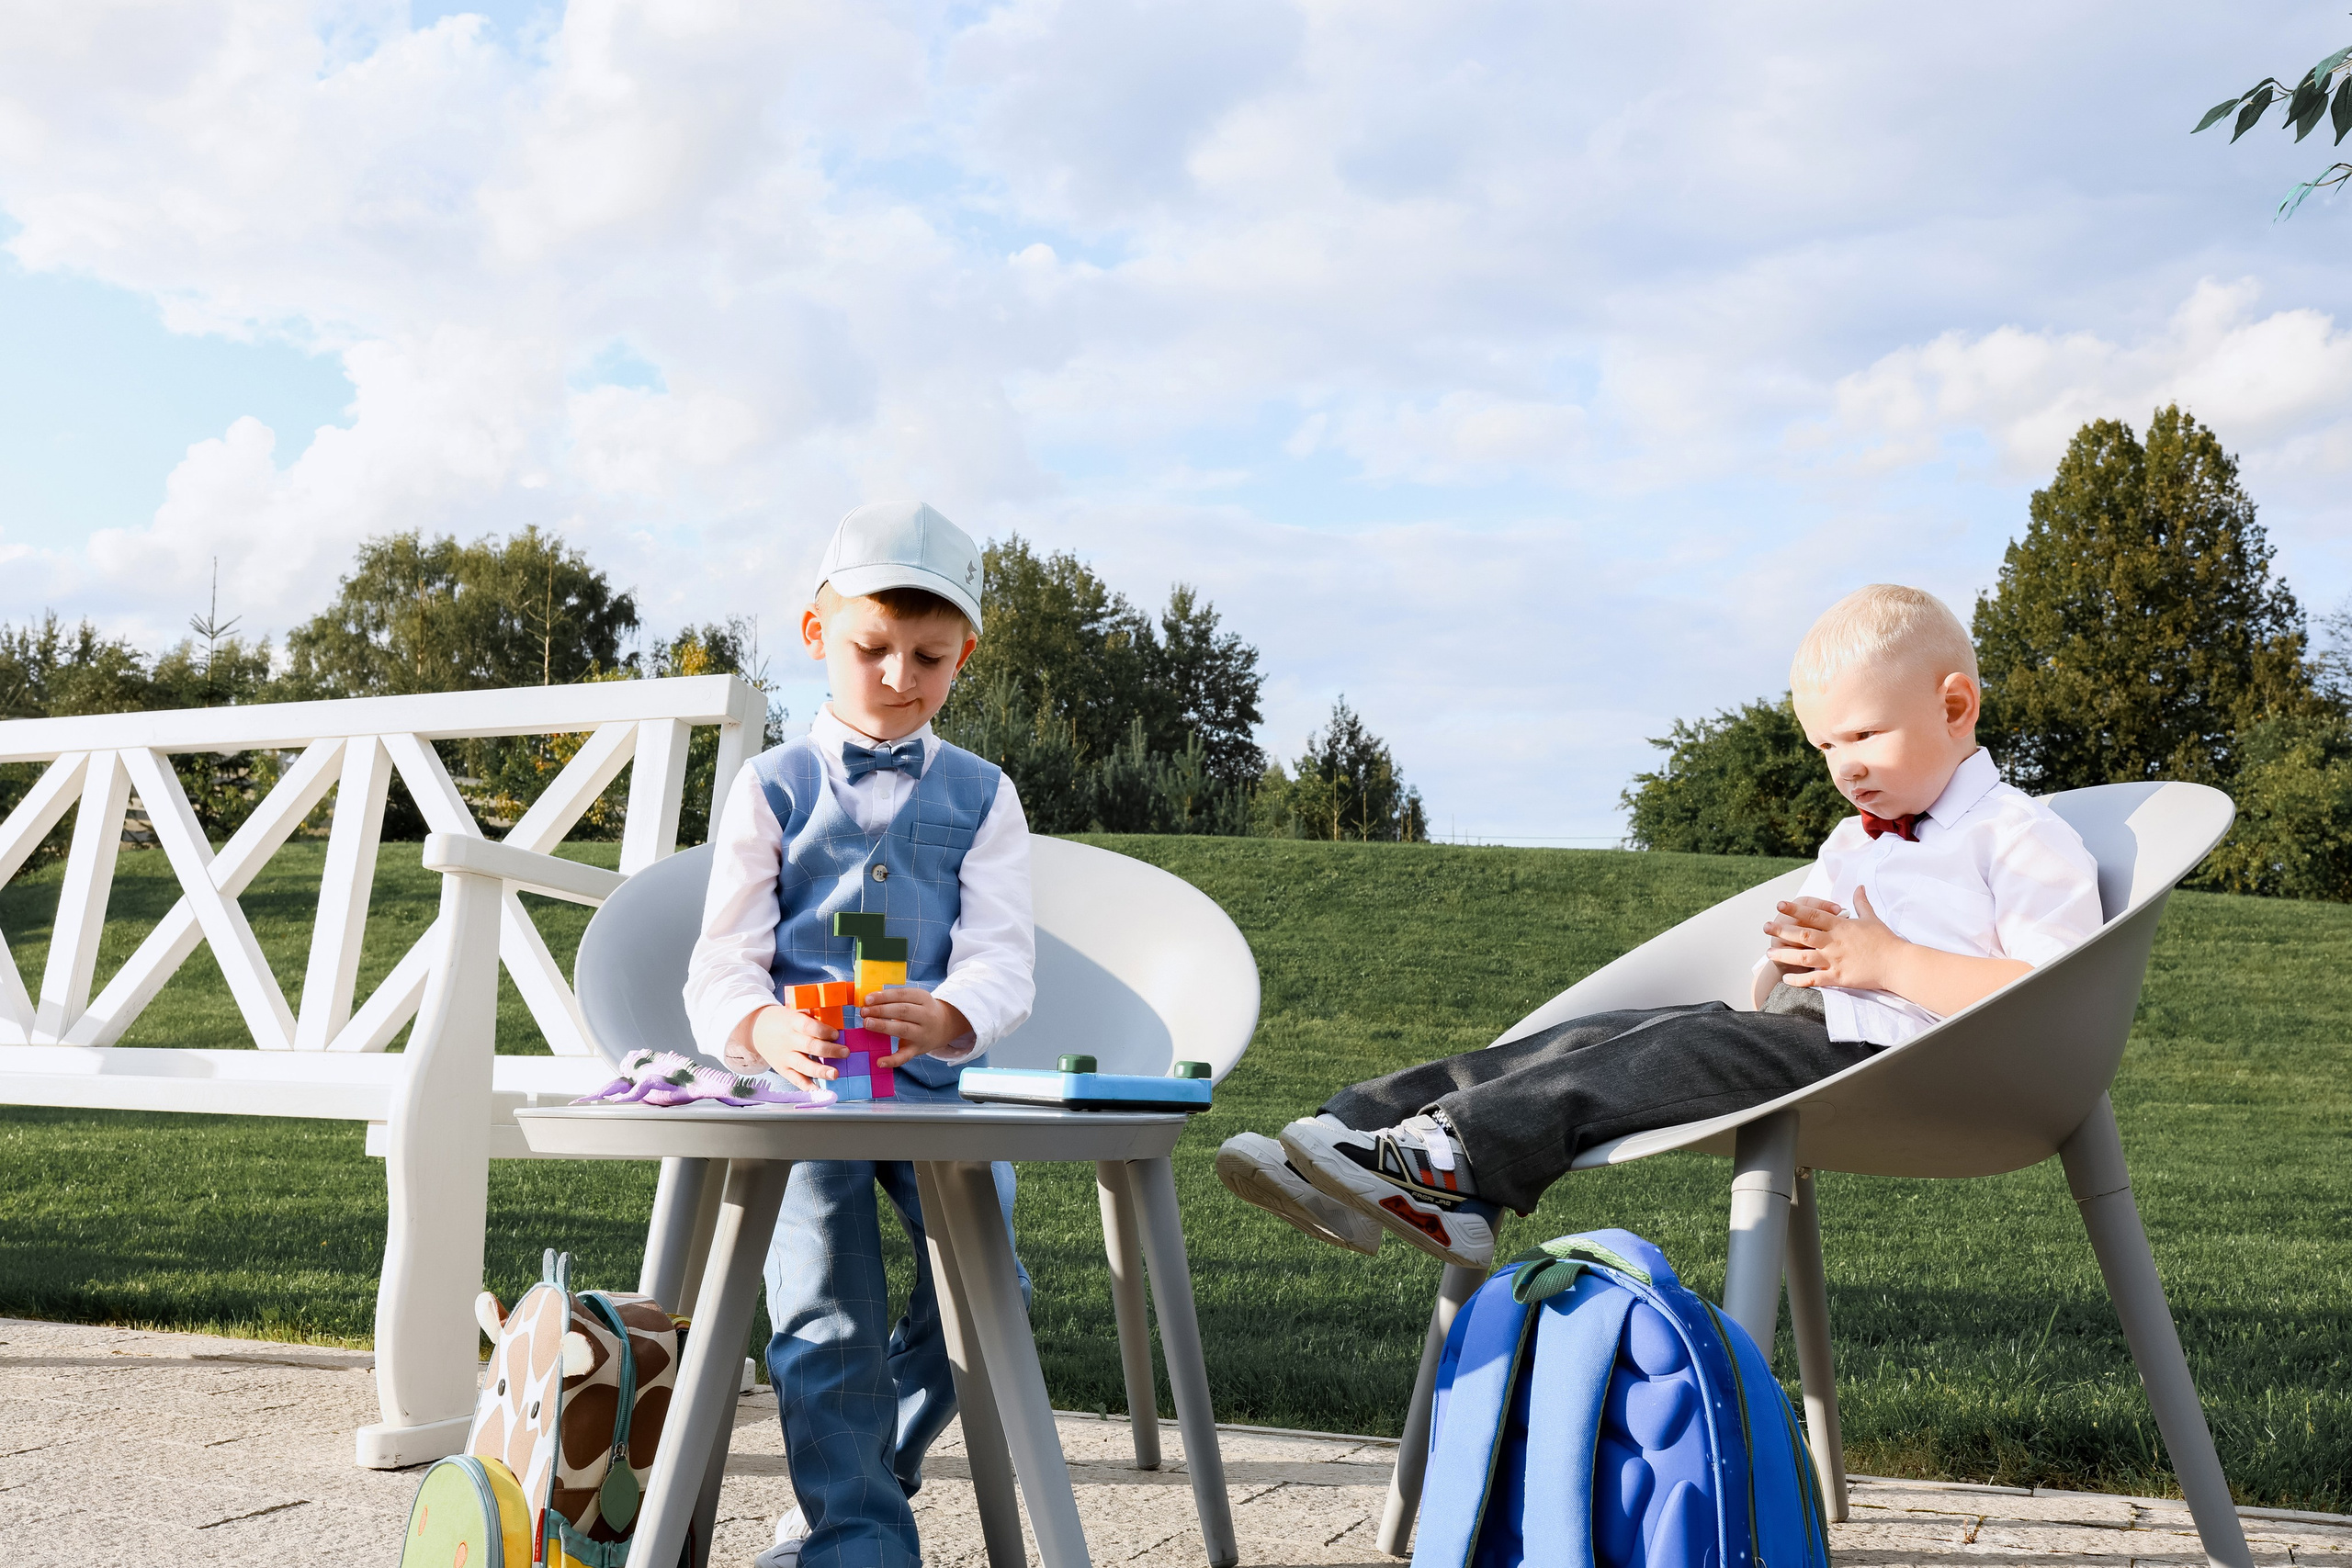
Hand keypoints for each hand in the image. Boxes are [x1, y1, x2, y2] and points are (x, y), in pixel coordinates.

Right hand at [745, 1004, 846, 1089]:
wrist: (757, 1029)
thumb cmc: (783, 1021)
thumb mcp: (795, 1013)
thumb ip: (812, 1020)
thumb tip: (837, 1028)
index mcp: (792, 1023)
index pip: (808, 1027)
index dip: (823, 1031)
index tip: (836, 1034)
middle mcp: (788, 1041)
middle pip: (809, 1046)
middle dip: (829, 1050)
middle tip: (845, 1052)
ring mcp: (784, 1057)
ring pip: (803, 1065)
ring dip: (820, 1071)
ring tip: (835, 1074)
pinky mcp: (782, 1070)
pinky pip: (796, 1079)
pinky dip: (808, 1087)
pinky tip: (819, 1090)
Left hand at [855, 985, 973, 1068]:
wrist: (945, 1026)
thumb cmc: (922, 1010)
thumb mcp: (916, 998)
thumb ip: (896, 999)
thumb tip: (868, 1001)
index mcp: (923, 998)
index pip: (902, 995)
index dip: (884, 996)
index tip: (867, 999)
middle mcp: (926, 1016)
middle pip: (902, 1011)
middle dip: (881, 1010)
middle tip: (864, 1011)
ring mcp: (922, 1034)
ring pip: (903, 1029)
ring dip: (883, 1026)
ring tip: (867, 1023)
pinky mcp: (918, 1049)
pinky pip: (905, 1056)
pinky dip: (892, 1060)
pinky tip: (879, 1062)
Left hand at [1762, 886, 1906, 991]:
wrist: (1897, 963)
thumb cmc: (1885, 941)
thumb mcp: (1871, 918)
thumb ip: (1861, 902)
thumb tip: (1859, 886)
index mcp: (1841, 926)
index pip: (1813, 915)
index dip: (1795, 909)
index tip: (1780, 905)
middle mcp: (1834, 942)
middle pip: (1803, 934)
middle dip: (1782, 930)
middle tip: (1765, 927)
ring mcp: (1835, 960)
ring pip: (1803, 957)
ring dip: (1784, 954)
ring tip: (1769, 953)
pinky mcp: (1838, 977)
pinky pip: (1814, 979)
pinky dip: (1799, 979)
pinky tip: (1786, 978)